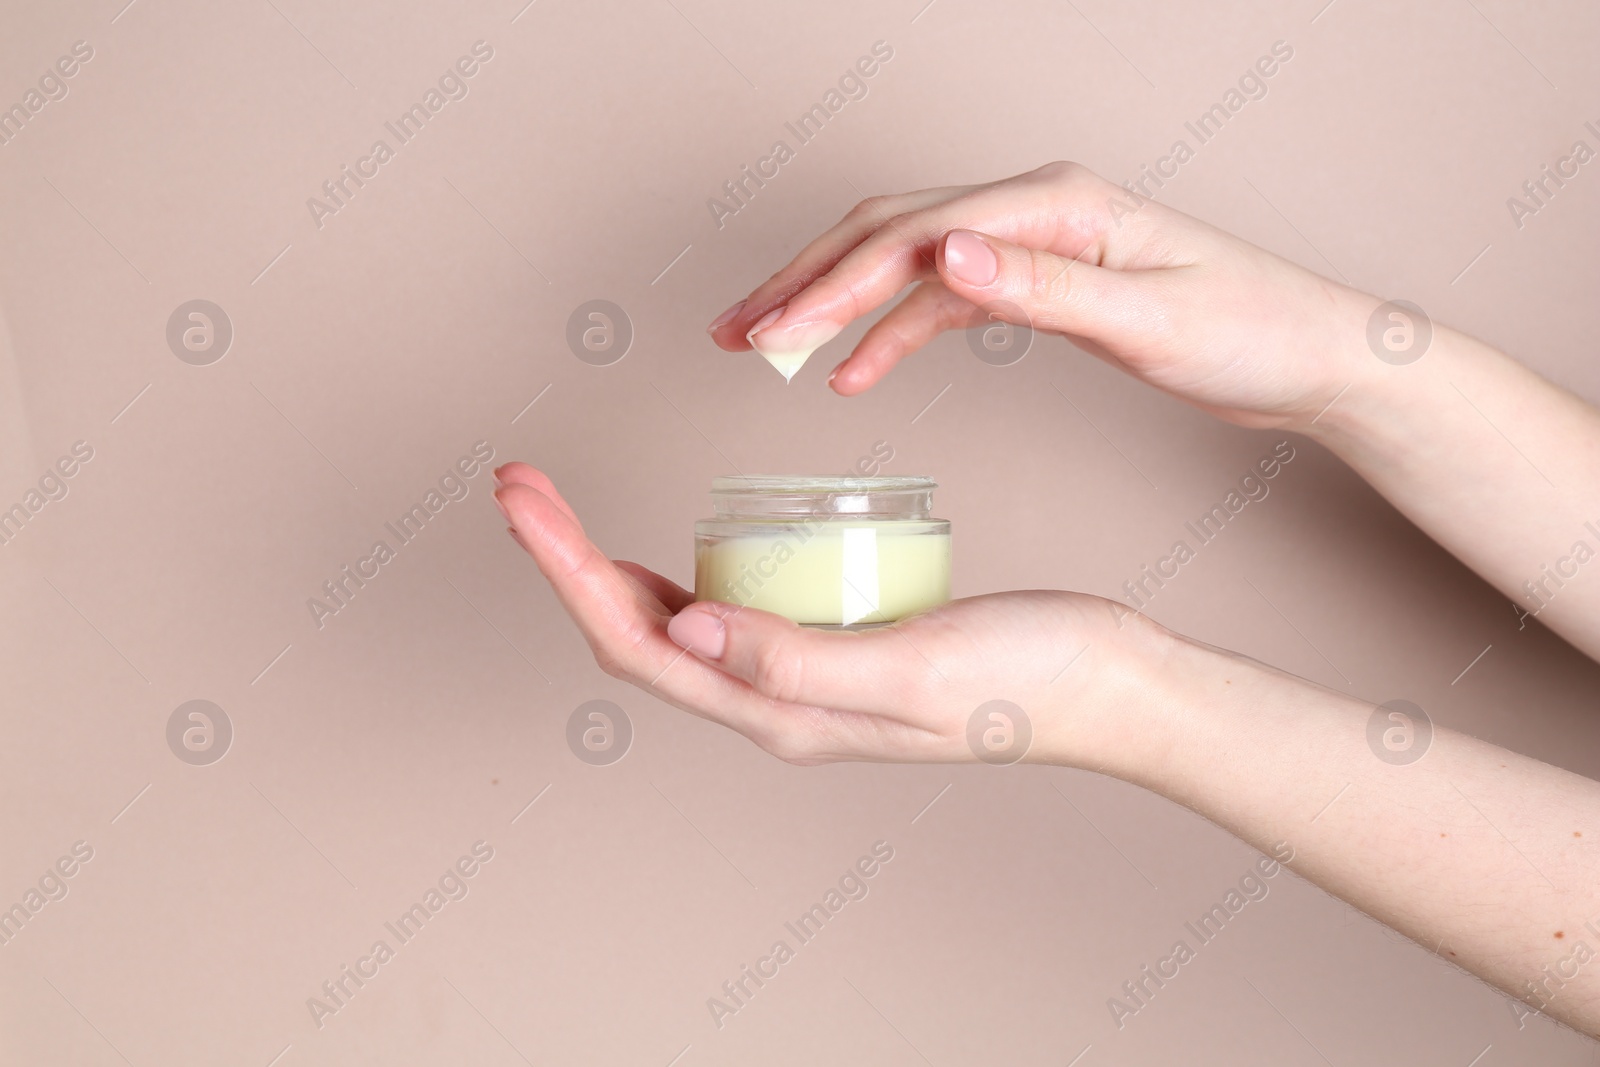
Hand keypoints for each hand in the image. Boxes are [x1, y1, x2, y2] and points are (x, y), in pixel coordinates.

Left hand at [492, 462, 1171, 766]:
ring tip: (559, 506)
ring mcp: (799, 679)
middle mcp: (774, 702)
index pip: (636, 643)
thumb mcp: (914, 667)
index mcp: (780, 710)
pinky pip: (722, 614)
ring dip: (601, 566)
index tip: (523, 497)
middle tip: (518, 482)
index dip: (566, 571)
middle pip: (633, 634)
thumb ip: (800, 660)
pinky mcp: (829, 648)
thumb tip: (684, 628)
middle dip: (563, 560)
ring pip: (668, 627)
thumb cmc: (1027, 675)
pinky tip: (668, 542)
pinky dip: (671, 572)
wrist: (1109, 685)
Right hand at [707, 160, 1374, 430]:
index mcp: (1053, 206)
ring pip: (900, 260)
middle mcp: (1032, 209)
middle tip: (734, 333)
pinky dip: (887, 331)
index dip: (830, 285)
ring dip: (829, 303)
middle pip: (886, 231)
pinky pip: (937, 298)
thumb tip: (945, 257)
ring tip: (762, 346)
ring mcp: (1029, 241)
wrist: (1309, 351)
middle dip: (803, 281)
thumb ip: (1042, 289)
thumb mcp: (1147, 318)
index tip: (770, 333)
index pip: (911, 237)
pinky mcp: (1036, 278)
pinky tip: (854, 370)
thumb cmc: (1248, 330)